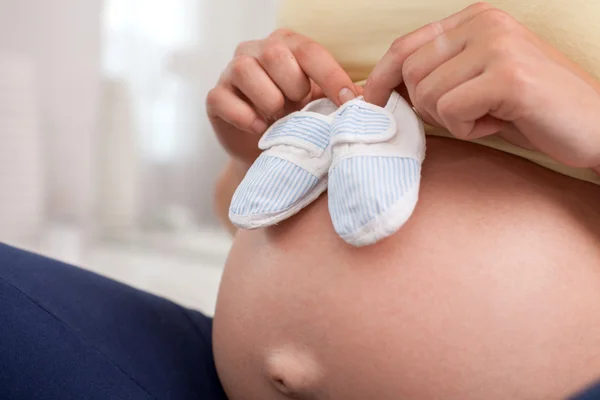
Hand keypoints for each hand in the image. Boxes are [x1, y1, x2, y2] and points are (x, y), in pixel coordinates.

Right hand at [207, 29, 359, 165]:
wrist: (266, 152)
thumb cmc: (298, 122)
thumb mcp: (322, 106)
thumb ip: (342, 97)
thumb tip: (372, 99)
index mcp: (287, 46)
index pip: (309, 51)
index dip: (332, 76)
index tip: (350, 104)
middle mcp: (256, 51)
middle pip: (275, 54)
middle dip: (294, 86)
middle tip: (300, 109)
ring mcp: (231, 73)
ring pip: (245, 70)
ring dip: (269, 100)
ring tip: (279, 119)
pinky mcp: (215, 98)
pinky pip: (223, 98)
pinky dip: (245, 116)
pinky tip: (261, 129)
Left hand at [364, 2, 599, 168]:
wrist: (593, 125)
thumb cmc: (530, 108)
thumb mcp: (477, 82)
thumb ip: (436, 74)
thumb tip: (381, 90)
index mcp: (474, 20)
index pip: (404, 46)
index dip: (380, 78)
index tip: (371, 104)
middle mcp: (485, 23)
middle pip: (410, 71)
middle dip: (426, 106)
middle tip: (465, 114)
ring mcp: (498, 45)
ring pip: (426, 93)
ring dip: (451, 119)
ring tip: (488, 115)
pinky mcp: (508, 75)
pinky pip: (450, 111)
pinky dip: (468, 128)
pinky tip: (498, 122)